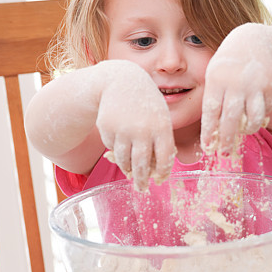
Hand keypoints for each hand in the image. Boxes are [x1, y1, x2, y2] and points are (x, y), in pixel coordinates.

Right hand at [95, 60, 174, 190]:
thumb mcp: (161, 118)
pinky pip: (113, 149)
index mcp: (162, 128)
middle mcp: (143, 130)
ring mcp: (123, 130)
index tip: (159, 181)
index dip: (162, 174)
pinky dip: (116, 151)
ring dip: (128, 169)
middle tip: (141, 190)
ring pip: (125, 161)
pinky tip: (120, 141)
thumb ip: (162, 142)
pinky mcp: (107, 129)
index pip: (164, 160)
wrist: (121, 82)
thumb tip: (157, 171)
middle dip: (142, 181)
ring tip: (131, 173)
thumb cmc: (147, 104)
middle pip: (142, 165)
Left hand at [200, 24, 271, 154]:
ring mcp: (255, 85)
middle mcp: (236, 83)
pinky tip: (255, 112)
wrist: (252, 42)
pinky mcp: (270, 87)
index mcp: (216, 81)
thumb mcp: (213, 77)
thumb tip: (213, 135)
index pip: (211, 112)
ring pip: (253, 120)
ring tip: (243, 132)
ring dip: (248, 131)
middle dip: (227, 140)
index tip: (208, 148)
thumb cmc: (227, 66)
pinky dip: (261, 117)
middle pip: (232, 120)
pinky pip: (266, 111)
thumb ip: (213, 102)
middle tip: (224, 153)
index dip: (209, 132)